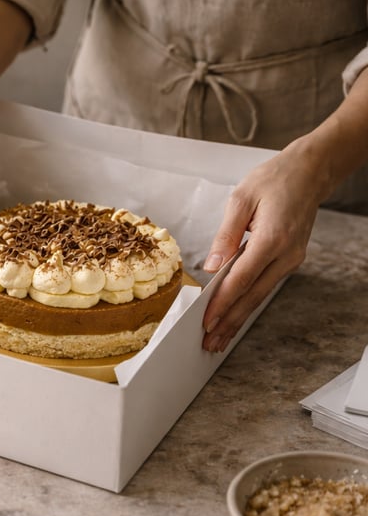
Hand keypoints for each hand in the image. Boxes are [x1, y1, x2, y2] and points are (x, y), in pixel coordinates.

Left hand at [201, 142, 323, 351]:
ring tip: (219, 338)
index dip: (223, 303)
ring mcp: (291, 259)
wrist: (310, 172)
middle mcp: (286, 255)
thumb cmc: (274, 180)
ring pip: (260, 296)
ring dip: (238, 318)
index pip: (241, 279)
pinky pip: (265, 286)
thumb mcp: (241, 199)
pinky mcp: (290, 260)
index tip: (206, 321)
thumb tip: (212, 266)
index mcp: (272, 238)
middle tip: (209, 343)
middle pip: (252, 296)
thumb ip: (226, 235)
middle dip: (229, 321)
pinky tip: (235, 315)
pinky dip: (248, 303)